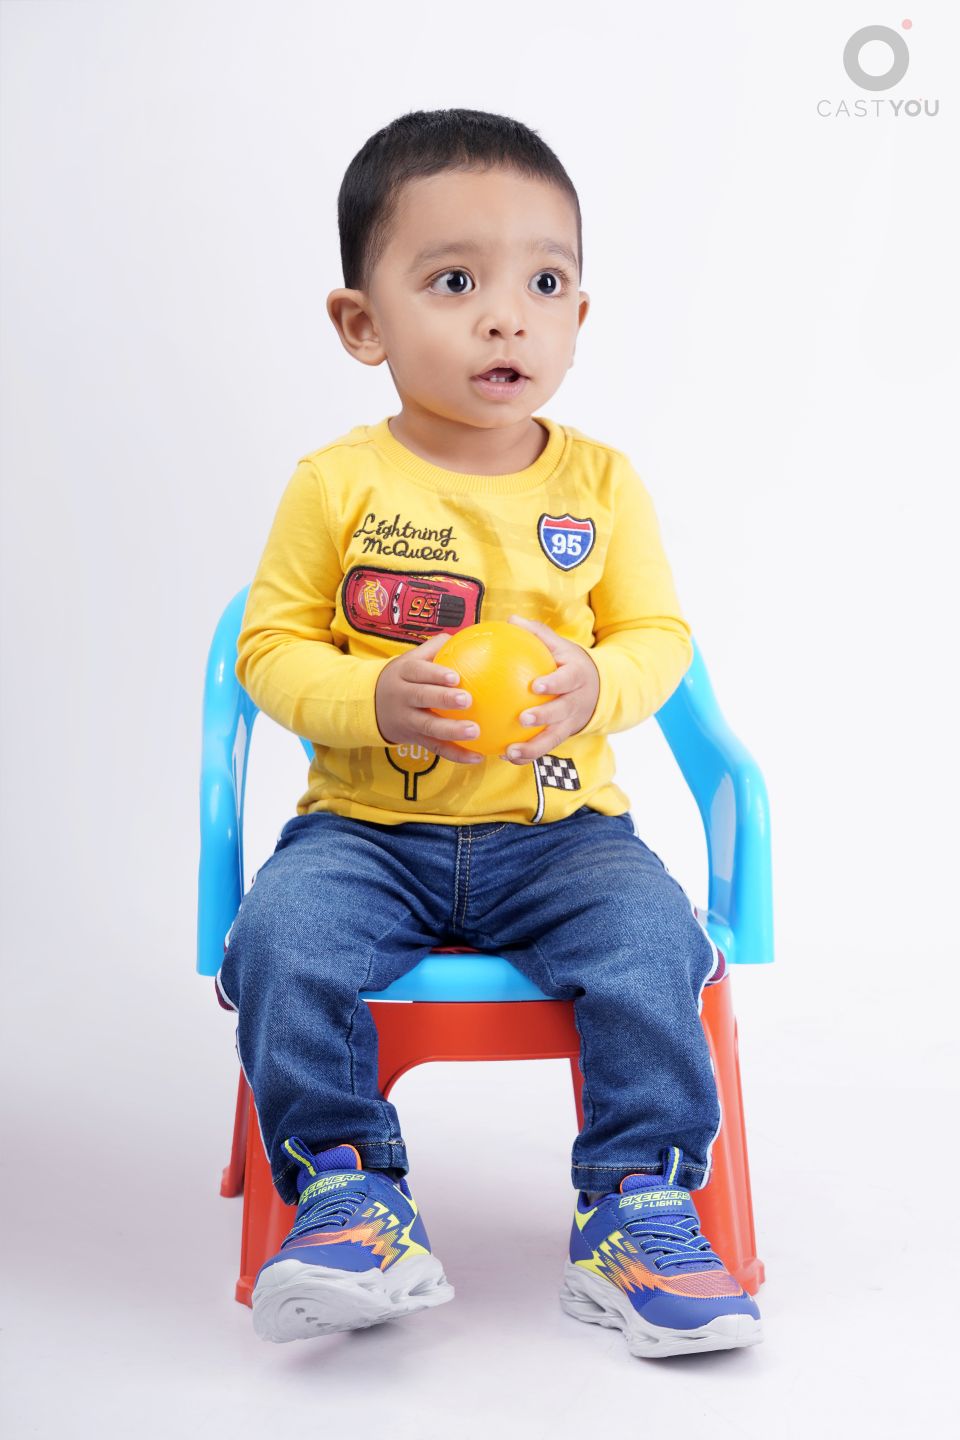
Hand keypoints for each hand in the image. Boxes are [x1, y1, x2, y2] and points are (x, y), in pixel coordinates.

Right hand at [374, 630, 483, 764]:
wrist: (370, 705)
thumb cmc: (404, 677)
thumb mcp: (411, 659)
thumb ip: (436, 647)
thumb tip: (468, 634)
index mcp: (403, 673)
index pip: (417, 671)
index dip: (434, 674)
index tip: (455, 676)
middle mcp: (403, 697)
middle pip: (421, 698)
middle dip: (443, 699)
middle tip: (467, 700)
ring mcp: (408, 720)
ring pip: (428, 727)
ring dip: (451, 730)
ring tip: (475, 731)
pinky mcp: (415, 739)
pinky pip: (435, 748)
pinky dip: (456, 755)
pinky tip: (477, 757)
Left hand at [500, 614, 599, 763]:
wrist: (598, 690)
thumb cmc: (570, 664)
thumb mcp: (561, 646)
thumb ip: (537, 634)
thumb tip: (511, 620)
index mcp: (576, 677)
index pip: (567, 680)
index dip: (554, 683)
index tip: (536, 685)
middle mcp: (575, 701)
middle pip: (561, 711)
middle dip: (544, 717)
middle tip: (523, 718)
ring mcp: (569, 721)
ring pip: (553, 738)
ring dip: (533, 747)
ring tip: (511, 751)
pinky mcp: (562, 735)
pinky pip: (545, 747)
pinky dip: (527, 754)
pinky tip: (505, 754)